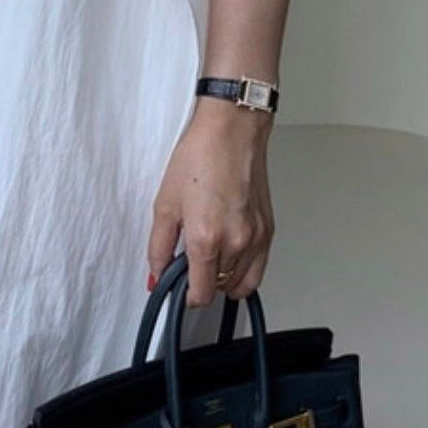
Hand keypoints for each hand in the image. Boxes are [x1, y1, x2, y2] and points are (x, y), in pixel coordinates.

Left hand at [147, 99, 274, 307]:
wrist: (231, 131)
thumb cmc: (200, 157)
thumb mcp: (165, 204)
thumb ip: (159, 247)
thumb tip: (158, 274)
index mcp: (207, 239)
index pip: (201, 294)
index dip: (186, 296)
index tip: (179, 287)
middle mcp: (236, 242)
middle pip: (220, 290)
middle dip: (203, 284)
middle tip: (190, 265)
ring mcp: (256, 238)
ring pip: (242, 284)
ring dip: (224, 279)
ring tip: (210, 258)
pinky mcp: (269, 229)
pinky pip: (258, 268)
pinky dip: (244, 271)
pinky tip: (229, 254)